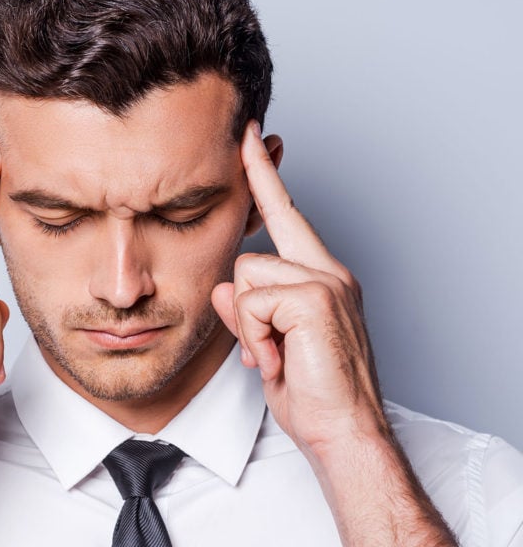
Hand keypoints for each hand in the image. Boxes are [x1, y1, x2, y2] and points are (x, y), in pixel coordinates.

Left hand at [211, 121, 386, 456]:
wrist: (344, 430)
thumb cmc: (312, 393)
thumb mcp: (267, 345)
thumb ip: (244, 310)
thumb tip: (222, 289)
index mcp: (320, 276)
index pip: (285, 213)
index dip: (263, 174)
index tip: (250, 135)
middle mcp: (327, 271)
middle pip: (248, 256)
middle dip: (245, 309)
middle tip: (271, 350)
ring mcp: (325, 281)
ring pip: (244, 279)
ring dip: (248, 327)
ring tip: (276, 356)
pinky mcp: (315, 296)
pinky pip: (250, 302)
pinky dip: (253, 337)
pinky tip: (278, 359)